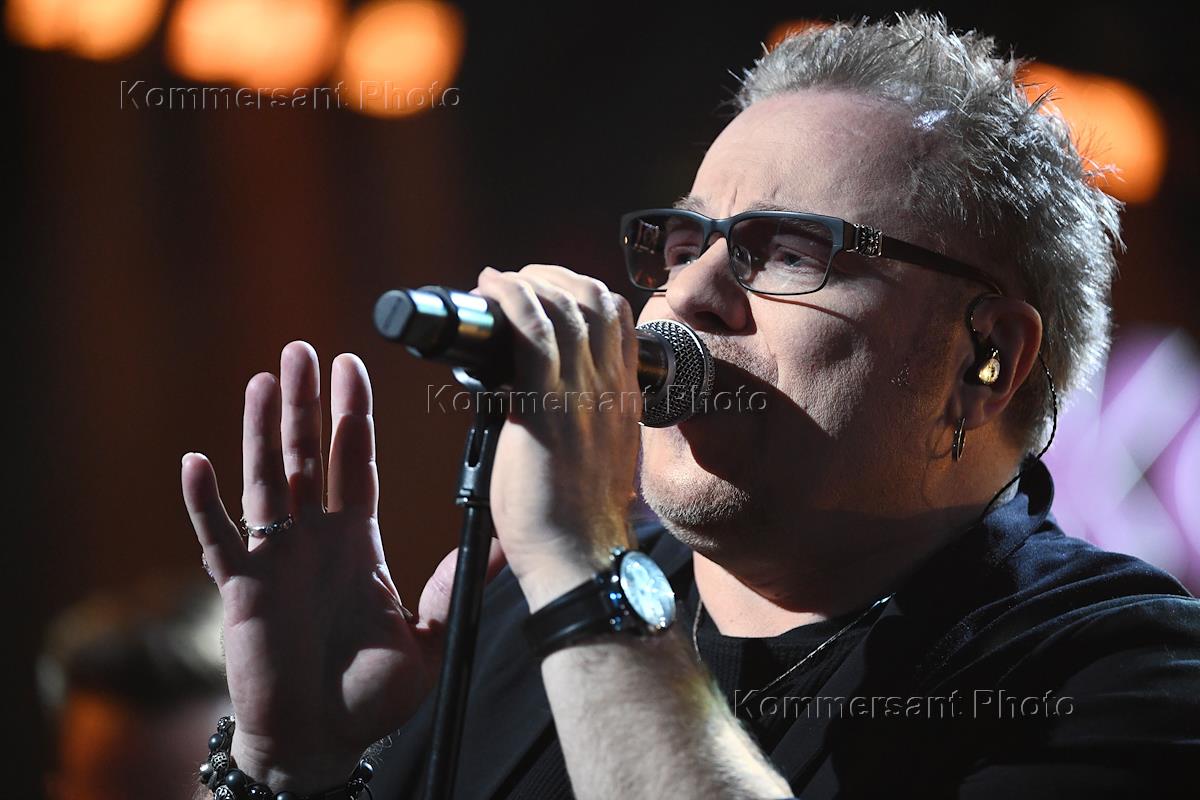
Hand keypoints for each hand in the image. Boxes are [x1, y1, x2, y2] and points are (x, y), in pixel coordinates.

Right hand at [181, 343, 503, 791]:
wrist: (324, 741)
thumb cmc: (372, 694)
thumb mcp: (430, 635)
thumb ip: (456, 584)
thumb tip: (509, 545)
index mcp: (356, 541)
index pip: (354, 463)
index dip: (353, 416)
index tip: (353, 366)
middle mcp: (314, 538)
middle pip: (308, 455)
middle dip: (308, 402)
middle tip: (305, 348)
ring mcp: (276, 558)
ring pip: (266, 480)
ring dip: (262, 430)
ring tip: (266, 378)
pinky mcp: (242, 588)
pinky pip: (218, 539)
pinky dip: (204, 503)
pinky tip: (195, 462)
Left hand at [474, 266, 640, 608]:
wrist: (581, 560)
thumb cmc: (577, 521)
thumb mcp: (597, 457)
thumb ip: (581, 419)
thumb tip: (527, 394)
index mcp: (623, 399)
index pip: (618, 319)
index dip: (582, 290)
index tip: (549, 289)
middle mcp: (610, 389)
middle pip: (596, 300)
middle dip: (554, 276)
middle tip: (519, 279)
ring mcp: (583, 396)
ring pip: (566, 306)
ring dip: (529, 281)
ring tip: (499, 282)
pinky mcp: (548, 408)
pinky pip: (534, 332)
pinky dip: (511, 299)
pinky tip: (491, 289)